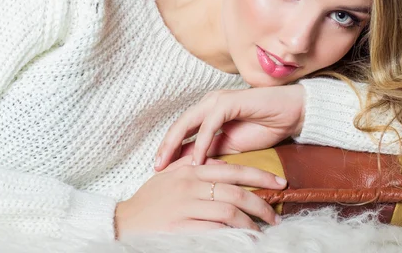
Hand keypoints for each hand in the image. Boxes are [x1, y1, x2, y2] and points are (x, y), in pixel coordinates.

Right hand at [114, 155, 285, 238]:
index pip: (233, 170)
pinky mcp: (181, 226)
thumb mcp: (170, 176)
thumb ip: (192, 166)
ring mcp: (186, 206)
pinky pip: (215, 230)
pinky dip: (233, 234)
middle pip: (236, 191)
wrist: (123, 222)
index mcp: (191, 170)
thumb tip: (219, 162)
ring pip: (229, 211)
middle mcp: (190, 185)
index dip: (259, 176)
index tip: (278, 183)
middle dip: (262, 203)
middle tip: (276, 214)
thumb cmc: (149, 200)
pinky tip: (244, 239)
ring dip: (251, 222)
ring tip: (262, 230)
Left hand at [154, 84, 305, 171]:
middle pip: (179, 125)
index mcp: (208, 112)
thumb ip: (213, 152)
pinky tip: (197, 159)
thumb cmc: (265, 127)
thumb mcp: (232, 146)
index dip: (169, 148)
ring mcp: (218, 100)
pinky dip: (202, 142)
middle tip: (155, 167)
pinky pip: (210, 123)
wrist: (291, 114)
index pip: (182, 131)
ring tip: (168, 164)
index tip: (159, 169)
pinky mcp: (229, 102)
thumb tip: (190, 167)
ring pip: (189, 122)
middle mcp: (209, 103)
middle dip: (165, 146)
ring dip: (176, 143)